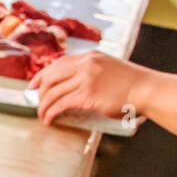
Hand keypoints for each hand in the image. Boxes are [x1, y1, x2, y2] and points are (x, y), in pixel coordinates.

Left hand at [29, 51, 149, 125]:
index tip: (32, 87)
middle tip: (37, 104)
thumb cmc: (128, 83)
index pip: (57, 63)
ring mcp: (85, 78)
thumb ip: (89, 71)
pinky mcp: (86, 94)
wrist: (145, 89)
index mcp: (90, 56)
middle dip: (39, 92)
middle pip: (50, 77)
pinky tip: (49, 120)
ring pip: (52, 93)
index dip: (41, 76)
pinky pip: (59, 104)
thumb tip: (69, 85)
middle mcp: (85, 64)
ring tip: (43, 116)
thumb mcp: (107, 68)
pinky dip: (50, 114)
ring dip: (43, 107)